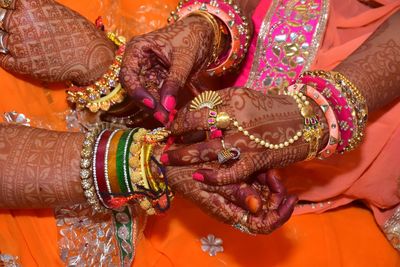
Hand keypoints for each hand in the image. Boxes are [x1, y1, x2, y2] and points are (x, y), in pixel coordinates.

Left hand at [0, 0, 114, 84]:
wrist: (91, 58)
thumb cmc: (78, 32)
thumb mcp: (54, 9)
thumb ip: (34, 8)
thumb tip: (20, 9)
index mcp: (28, 5)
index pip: (5, 2)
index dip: (8, 8)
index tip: (13, 13)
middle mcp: (18, 22)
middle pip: (0, 19)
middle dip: (7, 23)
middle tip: (26, 32)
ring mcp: (17, 44)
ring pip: (0, 39)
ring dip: (7, 40)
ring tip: (27, 44)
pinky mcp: (19, 64)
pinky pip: (3, 58)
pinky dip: (7, 57)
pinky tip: (18, 55)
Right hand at [116, 15, 213, 124]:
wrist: (205, 34)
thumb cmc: (191, 37)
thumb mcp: (183, 58)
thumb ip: (174, 81)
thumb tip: (166, 106)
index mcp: (137, 50)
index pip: (128, 75)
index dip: (137, 92)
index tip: (152, 104)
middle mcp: (139, 62)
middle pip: (136, 88)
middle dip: (149, 104)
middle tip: (164, 118)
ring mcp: (149, 72)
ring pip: (147, 95)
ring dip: (157, 108)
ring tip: (169, 119)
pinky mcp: (160, 80)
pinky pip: (158, 96)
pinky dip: (164, 105)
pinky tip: (171, 114)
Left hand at [163, 87, 327, 184]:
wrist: (306, 120)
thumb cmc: (272, 109)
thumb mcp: (246, 98)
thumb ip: (222, 105)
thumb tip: (194, 115)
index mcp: (234, 98)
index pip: (199, 106)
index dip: (180, 117)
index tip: (169, 125)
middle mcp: (238, 117)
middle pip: (198, 125)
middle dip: (176, 135)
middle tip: (162, 143)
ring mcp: (247, 139)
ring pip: (209, 149)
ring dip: (185, 156)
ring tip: (168, 159)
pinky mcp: (258, 159)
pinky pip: (230, 171)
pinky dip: (213, 176)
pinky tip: (198, 176)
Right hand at [167, 166, 296, 233]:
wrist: (168, 163)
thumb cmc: (186, 174)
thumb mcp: (210, 183)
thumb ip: (235, 193)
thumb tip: (258, 207)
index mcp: (230, 212)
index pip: (263, 225)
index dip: (280, 215)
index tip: (290, 197)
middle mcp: (234, 207)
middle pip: (266, 210)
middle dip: (276, 194)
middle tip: (275, 175)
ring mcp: (234, 195)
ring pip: (262, 196)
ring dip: (269, 184)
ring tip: (269, 168)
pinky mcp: (232, 183)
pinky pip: (252, 183)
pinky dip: (260, 175)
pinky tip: (260, 165)